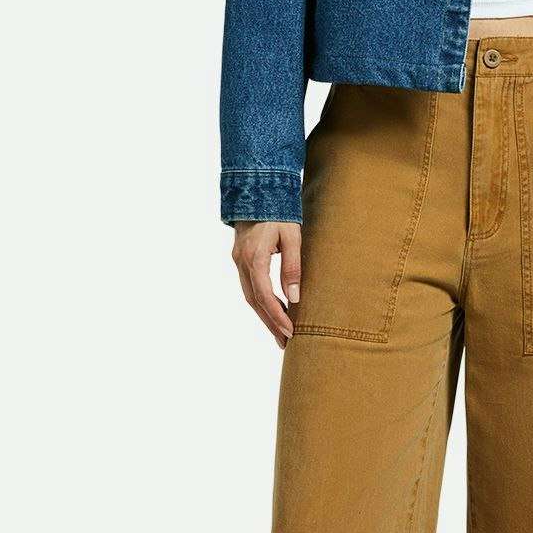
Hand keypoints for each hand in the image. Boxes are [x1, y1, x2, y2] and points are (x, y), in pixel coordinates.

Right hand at [231, 221, 301, 347]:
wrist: (257, 190)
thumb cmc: (279, 212)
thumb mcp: (292, 236)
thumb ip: (292, 267)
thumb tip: (294, 297)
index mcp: (254, 257)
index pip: (264, 296)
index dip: (277, 317)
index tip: (290, 332)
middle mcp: (241, 262)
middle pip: (254, 301)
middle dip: (270, 323)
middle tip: (285, 342)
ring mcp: (238, 261)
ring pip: (250, 296)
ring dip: (264, 315)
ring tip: (280, 332)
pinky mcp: (240, 259)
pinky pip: (249, 286)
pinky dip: (261, 301)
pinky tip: (273, 310)